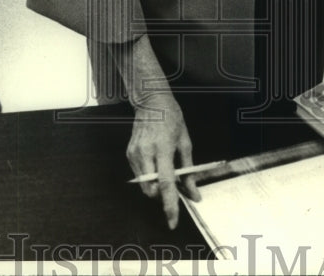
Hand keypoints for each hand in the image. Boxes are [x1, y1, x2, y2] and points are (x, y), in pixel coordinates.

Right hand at [126, 92, 200, 228]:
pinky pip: (139, 175)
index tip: (173, 221)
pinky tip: (155, 162)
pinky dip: (149, 177)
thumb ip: (189, 171)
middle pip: (152, 189)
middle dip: (162, 196)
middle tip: (174, 189)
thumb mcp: (185, 142)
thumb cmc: (172, 119)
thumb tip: (194, 195)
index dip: (170, 205)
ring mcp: (134, 153)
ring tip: (165, 170)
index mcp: (163, 148)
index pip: (166, 183)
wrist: (151, 102)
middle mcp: (145, 152)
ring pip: (144, 185)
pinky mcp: (129, 153)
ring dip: (156, 186)